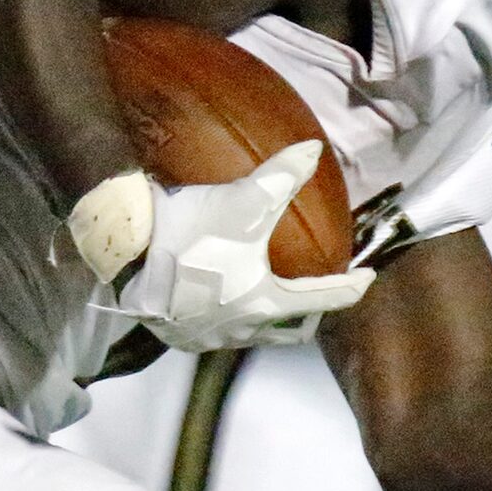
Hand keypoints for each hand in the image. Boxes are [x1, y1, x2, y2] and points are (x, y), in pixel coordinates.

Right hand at [110, 142, 372, 351]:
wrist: (125, 255)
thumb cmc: (188, 234)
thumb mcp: (243, 201)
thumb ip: (283, 177)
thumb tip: (313, 151)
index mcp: (265, 303)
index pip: (323, 299)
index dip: (350, 288)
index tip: (366, 279)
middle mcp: (241, 331)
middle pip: (290, 333)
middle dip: (308, 317)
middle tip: (316, 297)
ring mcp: (208, 339)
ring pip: (253, 337)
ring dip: (267, 320)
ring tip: (267, 296)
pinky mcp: (178, 338)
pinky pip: (216, 336)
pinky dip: (230, 321)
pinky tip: (221, 300)